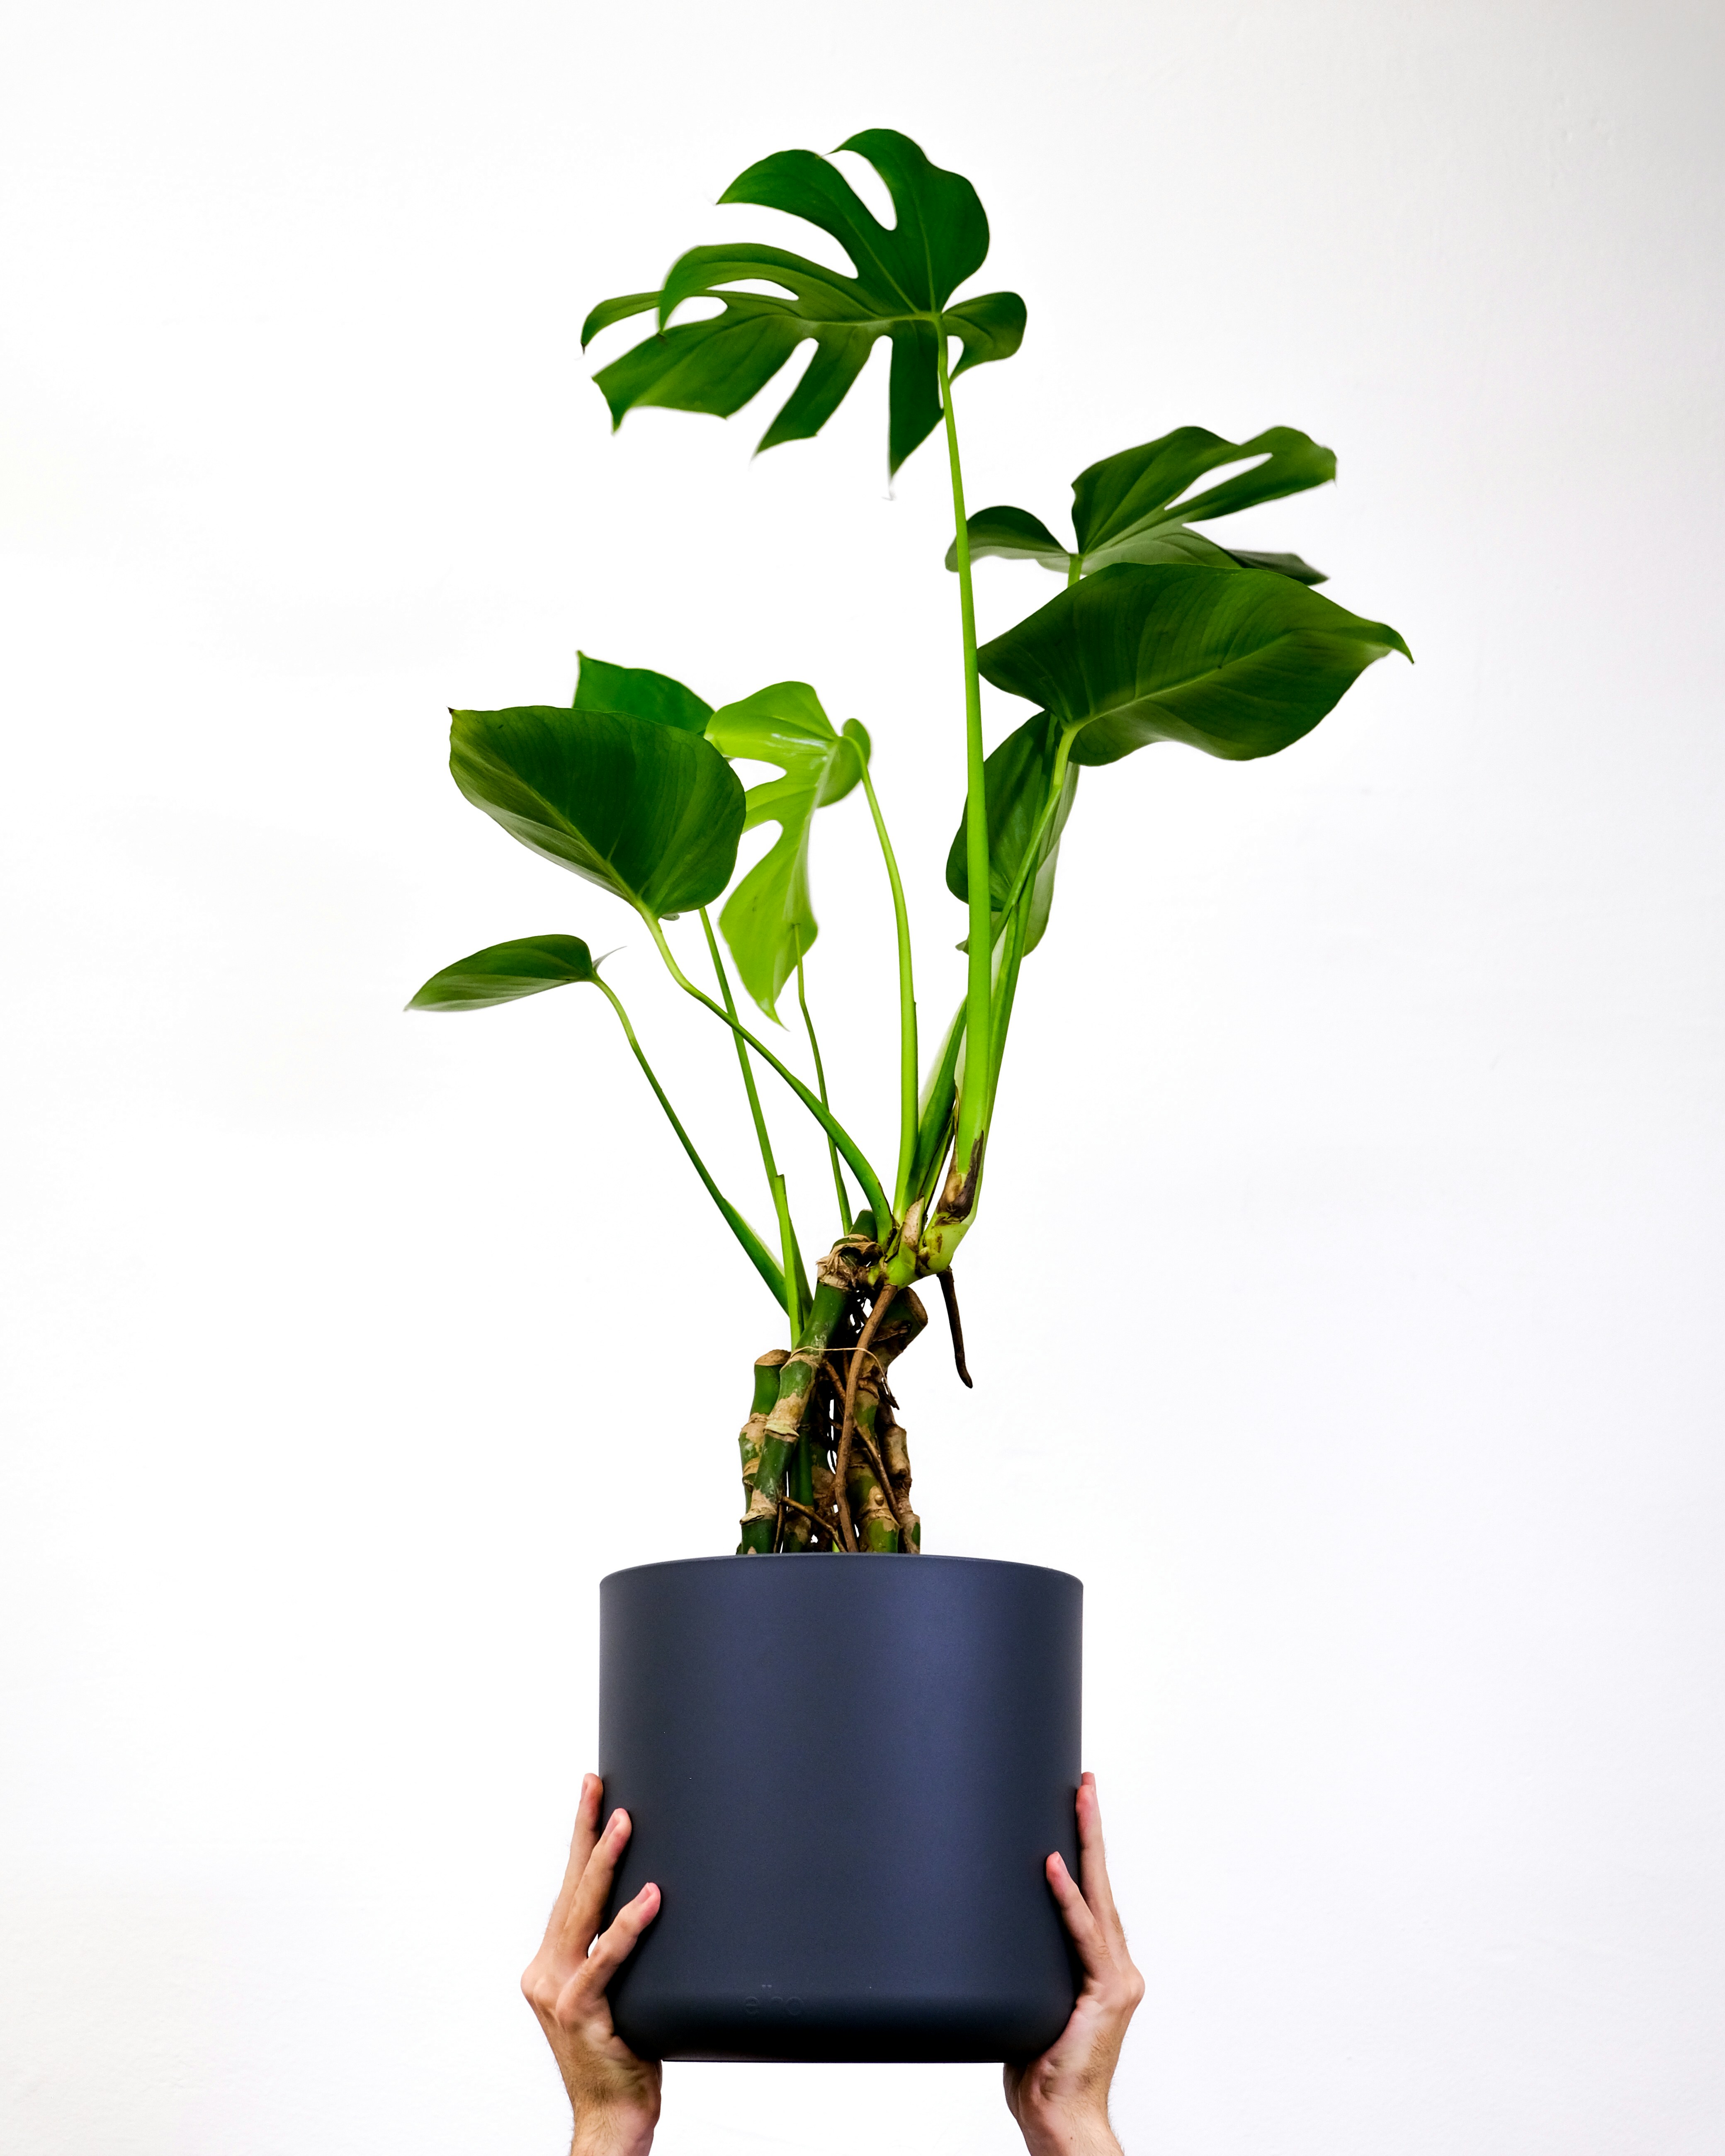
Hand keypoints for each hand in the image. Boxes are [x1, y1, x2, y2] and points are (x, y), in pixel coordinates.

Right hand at [522, 1773, 662, 2155]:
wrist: (613, 2116)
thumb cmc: (624, 2051)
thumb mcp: (617, 1990)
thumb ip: (619, 1950)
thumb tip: (657, 1894)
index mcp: (550, 1964)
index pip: (568, 1889)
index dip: (579, 1838)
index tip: (592, 1790)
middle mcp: (545, 1972)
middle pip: (569, 1890)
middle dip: (584, 1832)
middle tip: (596, 1784)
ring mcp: (558, 1993)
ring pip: (581, 1915)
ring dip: (603, 1864)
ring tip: (625, 1822)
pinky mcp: (581, 2015)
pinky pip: (605, 1961)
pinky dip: (628, 1926)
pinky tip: (650, 1897)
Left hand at [1004, 1773, 1143, 2155]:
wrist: (1059, 2118)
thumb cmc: (1038, 2066)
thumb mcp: (1029, 1999)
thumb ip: (1024, 1965)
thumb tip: (987, 1930)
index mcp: (1104, 1967)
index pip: (1095, 1896)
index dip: (1087, 1849)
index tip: (1078, 1804)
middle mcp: (1118, 1967)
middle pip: (1103, 1885)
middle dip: (1092, 1829)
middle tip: (1085, 1782)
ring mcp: (1117, 1980)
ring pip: (1099, 1899)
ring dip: (1087, 1845)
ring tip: (1078, 1799)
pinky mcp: (1106, 1994)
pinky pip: (1082, 1937)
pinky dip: (1066, 1900)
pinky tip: (1053, 1866)